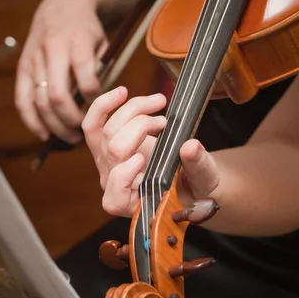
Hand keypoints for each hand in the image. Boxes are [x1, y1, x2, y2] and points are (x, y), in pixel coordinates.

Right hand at [15, 0, 107, 142]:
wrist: (62, 7)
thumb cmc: (88, 31)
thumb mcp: (105, 43)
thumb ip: (103, 71)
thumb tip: (103, 104)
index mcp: (78, 40)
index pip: (85, 75)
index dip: (95, 97)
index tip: (102, 107)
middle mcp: (52, 49)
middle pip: (57, 94)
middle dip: (71, 119)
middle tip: (85, 132)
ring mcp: (34, 59)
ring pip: (39, 101)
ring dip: (55, 125)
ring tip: (71, 139)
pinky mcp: (23, 68)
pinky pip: (22, 99)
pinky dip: (32, 121)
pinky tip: (44, 135)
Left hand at [82, 86, 220, 216]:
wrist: (188, 177)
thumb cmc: (194, 185)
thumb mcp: (204, 179)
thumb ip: (198, 166)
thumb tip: (190, 147)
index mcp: (133, 204)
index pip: (115, 196)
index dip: (124, 174)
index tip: (142, 159)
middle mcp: (113, 185)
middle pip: (112, 150)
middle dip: (139, 127)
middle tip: (166, 122)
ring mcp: (106, 164)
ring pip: (104, 131)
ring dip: (132, 110)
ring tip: (158, 102)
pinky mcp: (104, 146)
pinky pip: (94, 125)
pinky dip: (105, 105)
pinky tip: (123, 93)